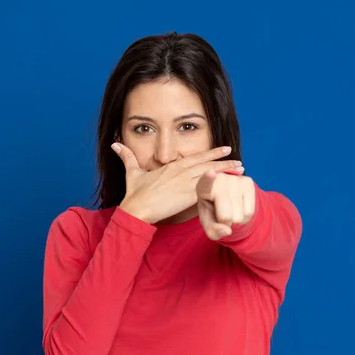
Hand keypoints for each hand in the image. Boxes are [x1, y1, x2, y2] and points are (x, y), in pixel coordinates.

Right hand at [111, 143, 243, 224]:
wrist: (136, 209)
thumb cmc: (134, 194)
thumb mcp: (132, 172)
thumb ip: (127, 157)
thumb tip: (114, 145)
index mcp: (171, 166)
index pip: (195, 157)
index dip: (210, 153)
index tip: (224, 149)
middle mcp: (180, 171)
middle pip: (207, 163)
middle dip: (224, 160)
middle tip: (238, 159)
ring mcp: (185, 183)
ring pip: (211, 174)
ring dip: (226, 171)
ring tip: (240, 169)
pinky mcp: (188, 195)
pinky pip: (209, 189)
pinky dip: (221, 185)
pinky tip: (231, 184)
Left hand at [196, 170, 255, 240]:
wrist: (228, 202)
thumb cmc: (212, 211)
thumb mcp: (208, 223)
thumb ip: (213, 231)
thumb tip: (227, 231)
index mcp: (202, 188)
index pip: (205, 183)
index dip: (208, 179)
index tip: (211, 173)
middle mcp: (219, 179)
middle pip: (225, 216)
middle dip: (225, 222)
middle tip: (221, 214)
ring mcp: (234, 179)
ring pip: (238, 216)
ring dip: (235, 220)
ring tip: (230, 210)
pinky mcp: (248, 182)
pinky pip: (249, 212)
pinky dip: (245, 217)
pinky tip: (239, 208)